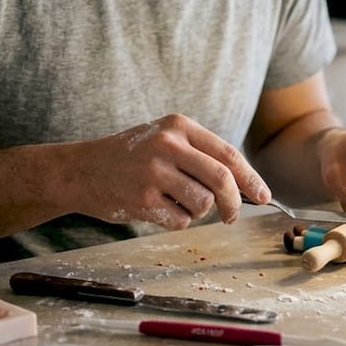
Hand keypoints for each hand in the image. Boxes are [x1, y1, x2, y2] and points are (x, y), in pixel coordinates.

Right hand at [68, 114, 269, 229]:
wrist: (82, 170)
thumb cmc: (130, 157)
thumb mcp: (164, 139)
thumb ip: (200, 155)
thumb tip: (245, 187)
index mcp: (179, 126)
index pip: (227, 153)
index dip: (250, 178)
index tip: (263, 195)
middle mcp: (168, 145)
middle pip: (222, 179)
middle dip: (235, 203)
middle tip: (233, 216)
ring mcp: (154, 172)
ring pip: (203, 203)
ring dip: (198, 211)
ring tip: (174, 201)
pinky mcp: (143, 199)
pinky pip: (181, 220)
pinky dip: (176, 220)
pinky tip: (156, 207)